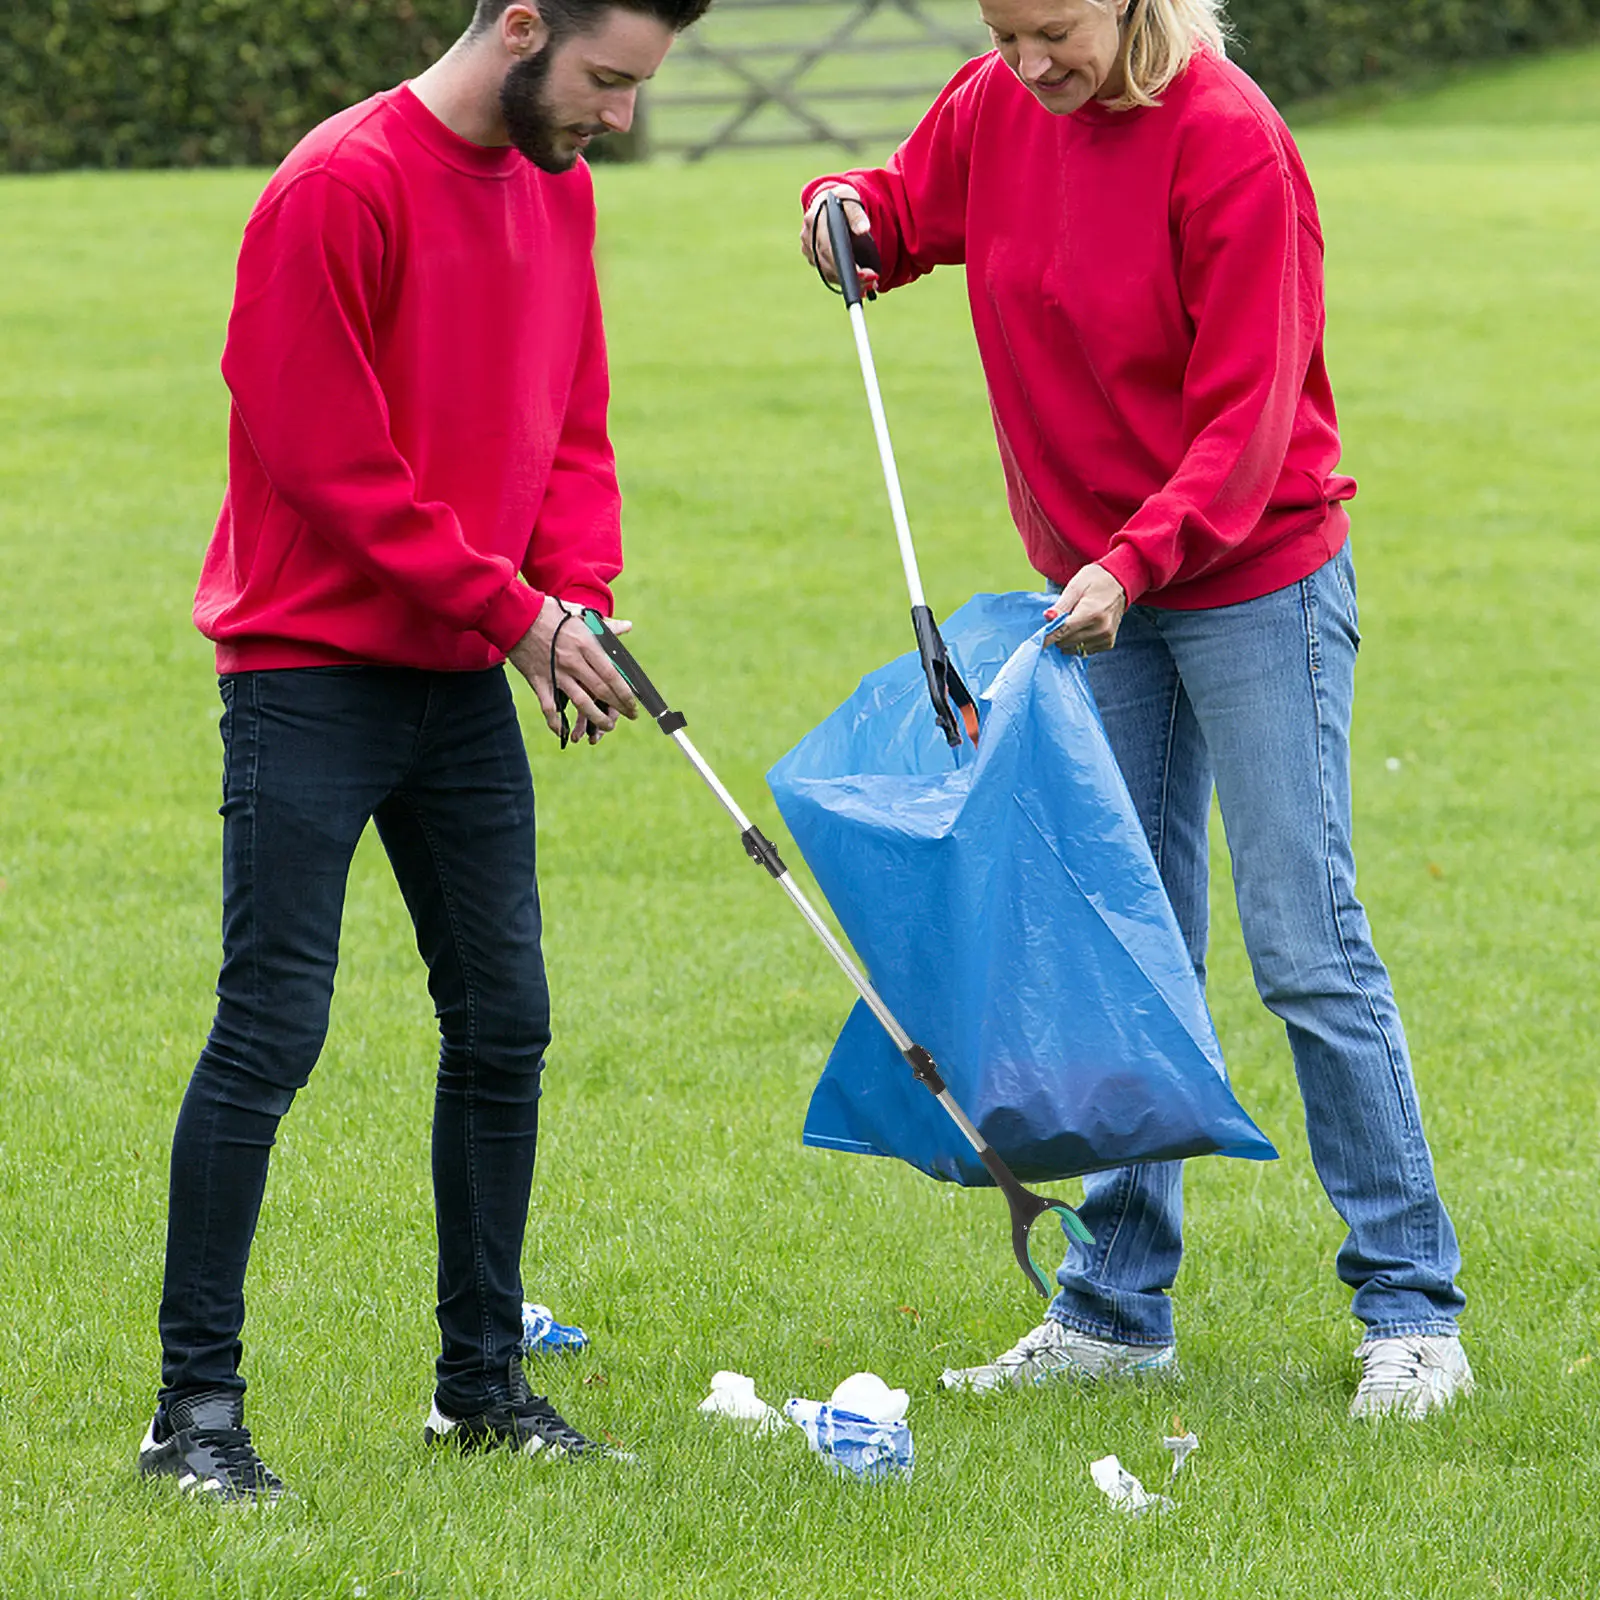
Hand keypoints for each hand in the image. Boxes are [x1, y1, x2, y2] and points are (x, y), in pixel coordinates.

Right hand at [507, 598, 637, 744]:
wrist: (516, 615)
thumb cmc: (550, 613)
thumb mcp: (581, 615)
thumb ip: (606, 626)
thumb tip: (627, 626)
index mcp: (587, 645)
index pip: (612, 675)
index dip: (625, 694)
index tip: (633, 704)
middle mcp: (574, 662)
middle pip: (601, 691)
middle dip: (618, 707)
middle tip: (629, 716)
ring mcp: (556, 673)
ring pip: (581, 703)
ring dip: (596, 719)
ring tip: (608, 727)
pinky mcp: (539, 680)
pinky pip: (549, 707)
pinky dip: (557, 722)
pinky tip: (564, 731)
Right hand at [800, 184, 878, 295]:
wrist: (828, 202)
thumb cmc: (841, 200)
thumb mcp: (851, 200)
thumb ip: (857, 214)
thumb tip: (863, 230)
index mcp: (814, 219)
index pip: (826, 247)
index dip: (842, 263)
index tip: (861, 273)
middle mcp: (807, 236)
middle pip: (826, 263)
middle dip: (850, 275)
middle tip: (872, 281)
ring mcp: (808, 248)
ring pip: (827, 272)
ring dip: (848, 280)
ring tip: (870, 284)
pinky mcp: (812, 257)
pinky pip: (827, 273)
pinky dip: (843, 279)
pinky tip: (859, 283)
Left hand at [1044, 564, 1127, 655]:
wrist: (1120, 582)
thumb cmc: (1095, 581)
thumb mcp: (1075, 586)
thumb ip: (1061, 605)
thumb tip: (1047, 617)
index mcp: (1091, 613)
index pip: (1063, 631)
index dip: (1048, 638)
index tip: (1037, 643)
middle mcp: (1101, 629)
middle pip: (1066, 642)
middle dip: (1058, 634)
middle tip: (1059, 621)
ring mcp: (1106, 637)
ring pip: (1074, 649)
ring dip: (1067, 640)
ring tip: (1072, 624)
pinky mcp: (1108, 643)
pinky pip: (1085, 651)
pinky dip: (1078, 643)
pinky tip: (1081, 630)